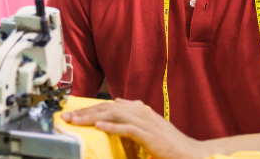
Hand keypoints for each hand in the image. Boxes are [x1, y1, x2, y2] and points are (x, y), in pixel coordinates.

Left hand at [61, 98, 205, 158]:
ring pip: (115, 114)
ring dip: (93, 117)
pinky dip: (112, 126)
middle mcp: (142, 112)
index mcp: (140, 110)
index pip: (110, 105)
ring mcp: (147, 123)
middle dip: (86, 111)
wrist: (191, 153)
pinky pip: (128, 128)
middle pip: (108, 107)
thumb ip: (134, 116)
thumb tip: (118, 105)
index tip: (74, 113)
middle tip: (68, 117)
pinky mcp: (150, 136)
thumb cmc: (170, 144)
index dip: (90, 108)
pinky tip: (99, 126)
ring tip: (77, 121)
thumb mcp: (150, 127)